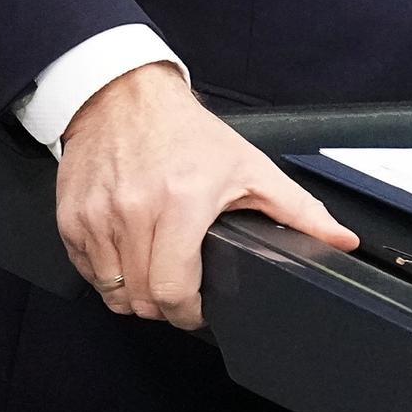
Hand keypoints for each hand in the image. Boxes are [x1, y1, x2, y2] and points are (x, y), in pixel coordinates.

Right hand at [55, 61, 356, 329]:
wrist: (127, 99)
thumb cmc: (190, 134)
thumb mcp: (252, 168)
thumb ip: (299, 211)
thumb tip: (341, 240)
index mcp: (182, 202)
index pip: (173, 290)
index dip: (188, 313)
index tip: (198, 309)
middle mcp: (134, 211)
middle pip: (141, 299)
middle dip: (165, 307)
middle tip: (181, 292)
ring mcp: (97, 217)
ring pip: (112, 292)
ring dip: (136, 294)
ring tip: (158, 271)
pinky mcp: (71, 220)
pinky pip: (87, 273)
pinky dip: (109, 274)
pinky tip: (131, 255)